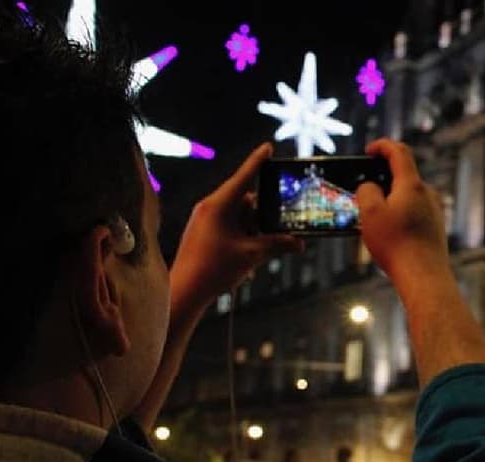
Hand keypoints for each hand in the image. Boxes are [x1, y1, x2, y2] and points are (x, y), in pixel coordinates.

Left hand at [170, 143, 302, 311]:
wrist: (185, 292)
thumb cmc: (213, 270)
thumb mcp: (252, 255)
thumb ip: (277, 245)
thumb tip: (299, 243)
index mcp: (218, 205)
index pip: (244, 177)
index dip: (258, 161)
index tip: (268, 147)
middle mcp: (210, 208)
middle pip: (246, 202)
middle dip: (264, 216)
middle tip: (281, 227)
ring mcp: (206, 221)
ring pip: (240, 217)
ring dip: (254, 231)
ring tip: (259, 251)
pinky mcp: (205, 233)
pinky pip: (230, 227)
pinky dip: (243, 238)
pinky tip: (248, 256)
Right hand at [356, 139, 449, 290]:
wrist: (423, 277)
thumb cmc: (396, 245)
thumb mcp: (370, 213)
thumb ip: (366, 191)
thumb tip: (370, 187)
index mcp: (412, 185)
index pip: (399, 152)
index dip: (382, 146)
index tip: (369, 150)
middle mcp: (428, 194)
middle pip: (403, 175)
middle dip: (382, 178)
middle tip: (364, 190)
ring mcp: (434, 211)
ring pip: (408, 196)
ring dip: (390, 199)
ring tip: (373, 216)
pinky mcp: (435, 227)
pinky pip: (414, 212)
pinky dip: (399, 214)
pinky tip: (388, 232)